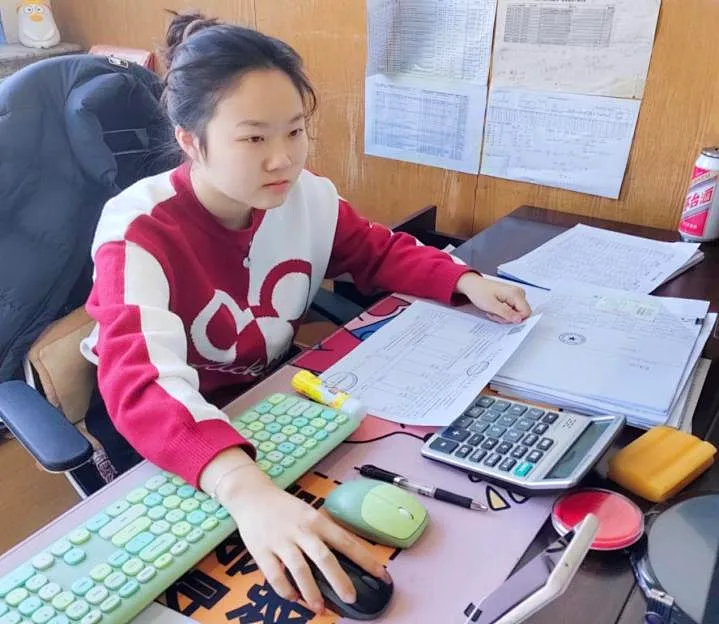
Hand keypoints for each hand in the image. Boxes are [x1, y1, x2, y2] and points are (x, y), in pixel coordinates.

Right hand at [205, 452, 390, 613]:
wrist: (252, 496)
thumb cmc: (286, 508)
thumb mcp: (309, 514)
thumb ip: (323, 534)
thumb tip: (345, 560)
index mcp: (317, 520)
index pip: (346, 541)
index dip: (365, 559)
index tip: (381, 575)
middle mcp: (301, 530)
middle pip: (324, 557)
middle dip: (339, 580)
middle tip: (351, 598)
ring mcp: (281, 541)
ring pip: (300, 569)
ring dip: (312, 591)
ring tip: (320, 608)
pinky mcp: (262, 551)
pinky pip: (275, 575)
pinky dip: (286, 590)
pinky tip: (294, 599)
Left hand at [456, 272, 530, 322]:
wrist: (473, 285)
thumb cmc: (480, 292)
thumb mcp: (492, 305)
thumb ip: (506, 313)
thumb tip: (519, 320)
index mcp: (516, 293)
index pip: (526, 313)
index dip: (515, 319)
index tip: (502, 317)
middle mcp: (518, 293)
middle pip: (521, 313)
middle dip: (508, 318)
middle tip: (495, 314)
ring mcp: (516, 295)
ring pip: (516, 313)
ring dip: (504, 316)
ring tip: (493, 311)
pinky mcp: (512, 297)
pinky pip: (512, 310)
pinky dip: (504, 312)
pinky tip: (495, 309)